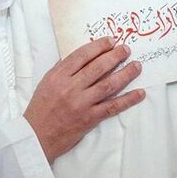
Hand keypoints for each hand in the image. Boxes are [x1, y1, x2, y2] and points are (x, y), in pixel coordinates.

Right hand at [24, 37, 145, 161]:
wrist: (37, 136)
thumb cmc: (41, 108)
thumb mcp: (47, 82)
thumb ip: (63, 68)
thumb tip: (83, 55)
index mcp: (59, 76)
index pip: (82, 55)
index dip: (99, 46)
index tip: (111, 41)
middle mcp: (71, 87)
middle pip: (98, 67)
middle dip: (115, 56)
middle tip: (126, 49)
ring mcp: (82, 103)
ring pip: (108, 84)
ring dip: (126, 74)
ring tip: (136, 66)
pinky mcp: (90, 119)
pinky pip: (112, 107)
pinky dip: (128, 99)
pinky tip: (139, 93)